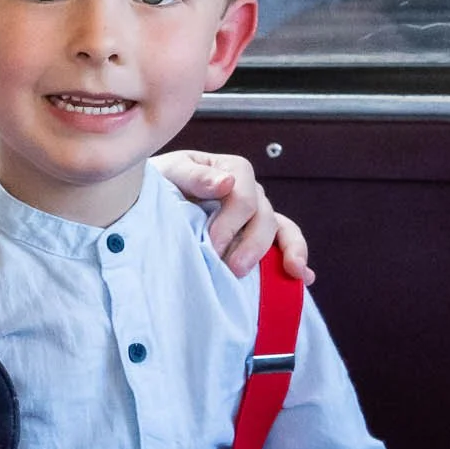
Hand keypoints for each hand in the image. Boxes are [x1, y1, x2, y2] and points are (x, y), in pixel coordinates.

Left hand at [151, 149, 315, 282]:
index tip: (212, 242)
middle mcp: (249, 193)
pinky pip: (283, 245)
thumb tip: (226, 182)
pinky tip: (303, 277)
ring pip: (281, 230)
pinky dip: (295, 259)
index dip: (231, 220)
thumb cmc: (158, 185)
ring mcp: (255, 216)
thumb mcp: (169, 173)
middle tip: (233, 268)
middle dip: (251, 244)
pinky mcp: (254, 237)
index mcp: (231, 172)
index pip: (244, 194)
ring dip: (287, 252)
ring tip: (292, 271)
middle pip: (263, 216)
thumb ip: (194, 176)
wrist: (146, 205)